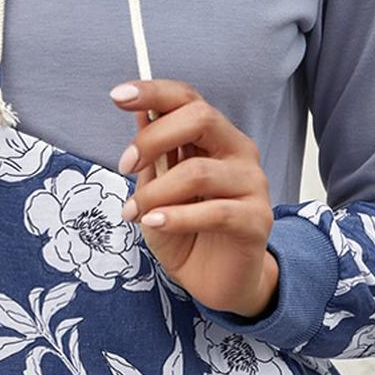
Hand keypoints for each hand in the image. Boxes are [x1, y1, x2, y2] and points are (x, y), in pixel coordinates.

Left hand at [109, 77, 277, 321]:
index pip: (188, 99)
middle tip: (125, 165)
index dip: (154, 92)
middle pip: (201, 117)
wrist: (217, 282)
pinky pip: (215, 212)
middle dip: (153, 138)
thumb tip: (139, 111)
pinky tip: (154, 223)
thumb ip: (153, 156)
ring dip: (155, 193)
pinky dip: (176, 217)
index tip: (117, 96)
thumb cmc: (185, 232)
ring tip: (134, 213)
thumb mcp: (156, 191)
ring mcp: (252, 185)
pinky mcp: (257, 220)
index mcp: (214, 138)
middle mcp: (238, 153)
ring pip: (199, 171)